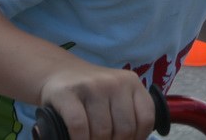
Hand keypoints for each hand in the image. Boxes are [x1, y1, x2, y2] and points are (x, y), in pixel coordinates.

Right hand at [39, 65, 154, 139]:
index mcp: (132, 83)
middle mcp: (115, 82)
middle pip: (125, 129)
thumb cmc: (92, 92)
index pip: (146, 119)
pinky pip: (79, 126)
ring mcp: (92, 86)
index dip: (138, 139)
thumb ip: (127, 115)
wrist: (59, 71)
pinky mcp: (68, 92)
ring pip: (102, 131)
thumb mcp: (116, 96)